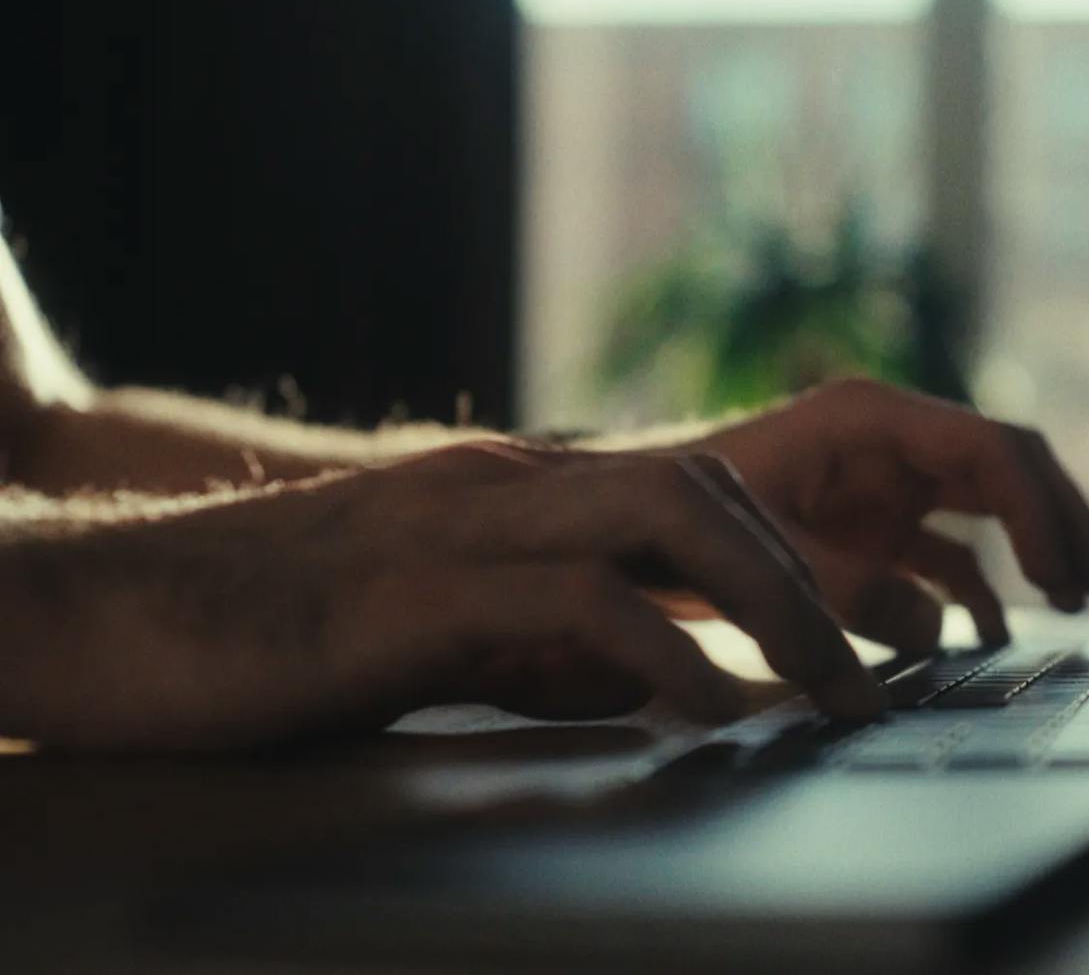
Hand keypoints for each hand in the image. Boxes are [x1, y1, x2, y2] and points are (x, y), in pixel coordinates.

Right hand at [0, 442, 885, 749]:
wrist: (93, 604)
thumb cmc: (264, 634)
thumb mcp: (440, 634)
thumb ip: (543, 644)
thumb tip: (647, 686)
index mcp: (518, 497)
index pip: (697, 496)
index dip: (798, 558)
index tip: (869, 637)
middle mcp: (505, 487)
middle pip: (711, 491)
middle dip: (818, 579)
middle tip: (885, 676)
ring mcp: (458, 523)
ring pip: (666, 516)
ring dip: (771, 601)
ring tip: (833, 692)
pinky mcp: (405, 587)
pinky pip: (568, 599)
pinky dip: (658, 650)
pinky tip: (706, 711)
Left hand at [670, 378, 1088, 655]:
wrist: (615, 522)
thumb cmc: (675, 520)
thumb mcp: (760, 550)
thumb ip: (845, 589)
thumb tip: (939, 635)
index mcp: (870, 418)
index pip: (989, 448)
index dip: (1040, 509)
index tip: (1064, 576)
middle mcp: (888, 440)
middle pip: (1007, 465)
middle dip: (1060, 520)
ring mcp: (882, 481)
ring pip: (988, 501)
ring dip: (1034, 546)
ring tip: (1075, 600)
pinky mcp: (868, 524)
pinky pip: (946, 551)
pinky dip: (975, 589)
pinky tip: (994, 632)